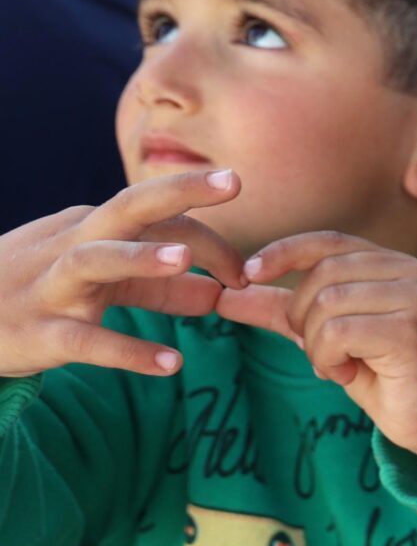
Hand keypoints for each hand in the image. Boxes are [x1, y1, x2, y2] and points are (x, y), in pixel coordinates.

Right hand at [0, 168, 247, 378]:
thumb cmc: (37, 294)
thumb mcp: (99, 283)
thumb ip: (158, 287)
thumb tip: (217, 294)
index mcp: (91, 229)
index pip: (161, 218)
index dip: (214, 241)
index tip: (250, 273)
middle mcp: (72, 246)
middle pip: (126, 207)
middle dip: (178, 191)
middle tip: (234, 182)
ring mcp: (51, 287)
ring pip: (95, 260)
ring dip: (141, 257)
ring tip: (187, 262)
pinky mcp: (39, 333)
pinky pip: (85, 340)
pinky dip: (127, 351)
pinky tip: (171, 364)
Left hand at [216, 234, 416, 489]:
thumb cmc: (390, 378)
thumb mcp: (329, 338)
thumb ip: (284, 311)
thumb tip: (223, 294)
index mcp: (399, 266)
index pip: (331, 242)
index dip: (284, 252)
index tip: (247, 274)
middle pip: (323, 274)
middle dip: (302, 317)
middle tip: (319, 354)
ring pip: (328, 302)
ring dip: (315, 344)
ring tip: (336, 367)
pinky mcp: (415, 330)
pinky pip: (340, 331)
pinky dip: (328, 357)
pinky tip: (347, 375)